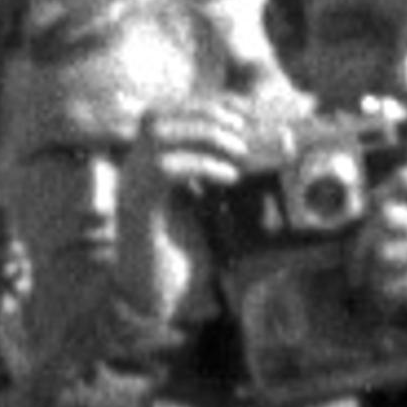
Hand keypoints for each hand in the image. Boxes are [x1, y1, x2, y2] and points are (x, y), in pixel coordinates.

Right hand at [111, 93, 254, 333]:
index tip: (247, 111)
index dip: (209, 105)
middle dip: (206, 113)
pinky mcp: (137, 207)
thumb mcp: (215, 206)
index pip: (171, 111)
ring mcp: (131, 186)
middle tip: (244, 130)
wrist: (162, 301)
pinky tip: (228, 176)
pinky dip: (199, 163)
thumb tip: (275, 146)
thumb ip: (233, 176)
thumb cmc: (189, 255)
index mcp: (150, 163)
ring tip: (239, 152)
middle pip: (159, 114)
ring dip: (203, 132)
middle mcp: (134, 169)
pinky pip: (161, 169)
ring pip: (156, 132)